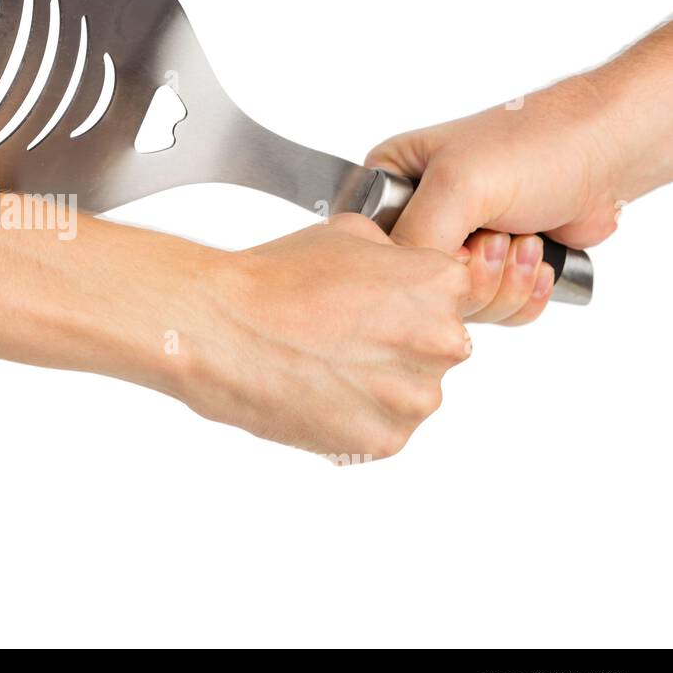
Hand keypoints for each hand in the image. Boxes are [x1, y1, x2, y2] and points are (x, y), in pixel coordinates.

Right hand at [173, 214, 471, 459]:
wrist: (221, 331)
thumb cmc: (272, 283)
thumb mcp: (347, 233)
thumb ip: (396, 255)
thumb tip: (405, 270)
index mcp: (440, 286)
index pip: (451, 297)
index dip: (407, 300)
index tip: (375, 307)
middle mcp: (442, 341)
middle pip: (435, 347)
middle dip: (397, 344)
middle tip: (343, 337)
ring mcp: (415, 396)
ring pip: (410, 392)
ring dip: (378, 384)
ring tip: (324, 366)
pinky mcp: (386, 439)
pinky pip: (382, 428)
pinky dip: (354, 417)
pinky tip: (318, 391)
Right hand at [366, 75, 629, 324]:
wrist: (605, 151)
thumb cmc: (534, 146)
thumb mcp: (457, 185)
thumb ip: (415, 238)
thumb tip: (404, 291)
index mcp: (391, 187)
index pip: (376, 252)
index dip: (418, 264)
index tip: (458, 244)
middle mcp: (417, 218)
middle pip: (419, 289)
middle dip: (471, 276)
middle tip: (499, 239)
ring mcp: (457, 247)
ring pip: (458, 307)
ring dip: (503, 284)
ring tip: (525, 240)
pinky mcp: (494, 272)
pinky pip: (493, 314)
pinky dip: (521, 297)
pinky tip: (536, 261)